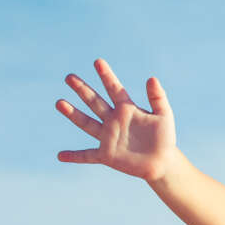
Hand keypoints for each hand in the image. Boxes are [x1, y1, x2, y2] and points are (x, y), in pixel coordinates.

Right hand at [56, 59, 179, 181]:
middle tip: (70, 77)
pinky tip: (61, 156)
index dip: (107, 76)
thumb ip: (158, 98)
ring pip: (87, 123)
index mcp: (126, 109)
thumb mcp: (164, 116)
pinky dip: (75, 156)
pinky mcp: (107, 155)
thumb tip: (152, 78)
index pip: (114, 89)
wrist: (163, 162)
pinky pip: (87, 155)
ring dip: (73, 114)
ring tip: (60, 103)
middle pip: (95, 102)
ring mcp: (108, 137)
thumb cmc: (164, 138)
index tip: (98, 62)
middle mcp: (113, 121)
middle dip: (83, 90)